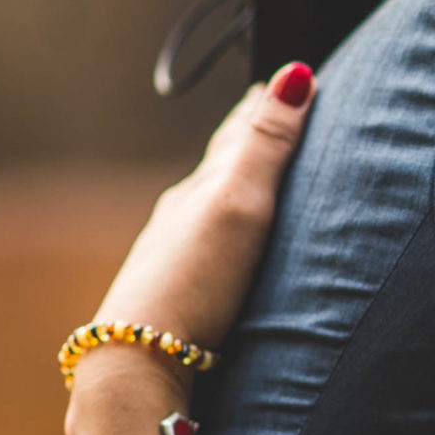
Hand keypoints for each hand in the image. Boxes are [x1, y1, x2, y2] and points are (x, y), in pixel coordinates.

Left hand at [92, 62, 316, 374]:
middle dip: (251, 138)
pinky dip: (231, 229)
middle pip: (221, 167)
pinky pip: (213, 246)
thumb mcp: (239, 201)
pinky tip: (233, 246)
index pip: (236, 134)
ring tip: (260, 174)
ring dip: (239, 185)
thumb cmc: (195, 280)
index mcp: (200, 189)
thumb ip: (267, 143)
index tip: (285, 80)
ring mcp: (178, 257)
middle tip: (275, 111)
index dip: (263, 105)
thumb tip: (295, 72)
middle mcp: (183, 218)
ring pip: (213, 207)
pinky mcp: (183, 296)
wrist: (139, 361)